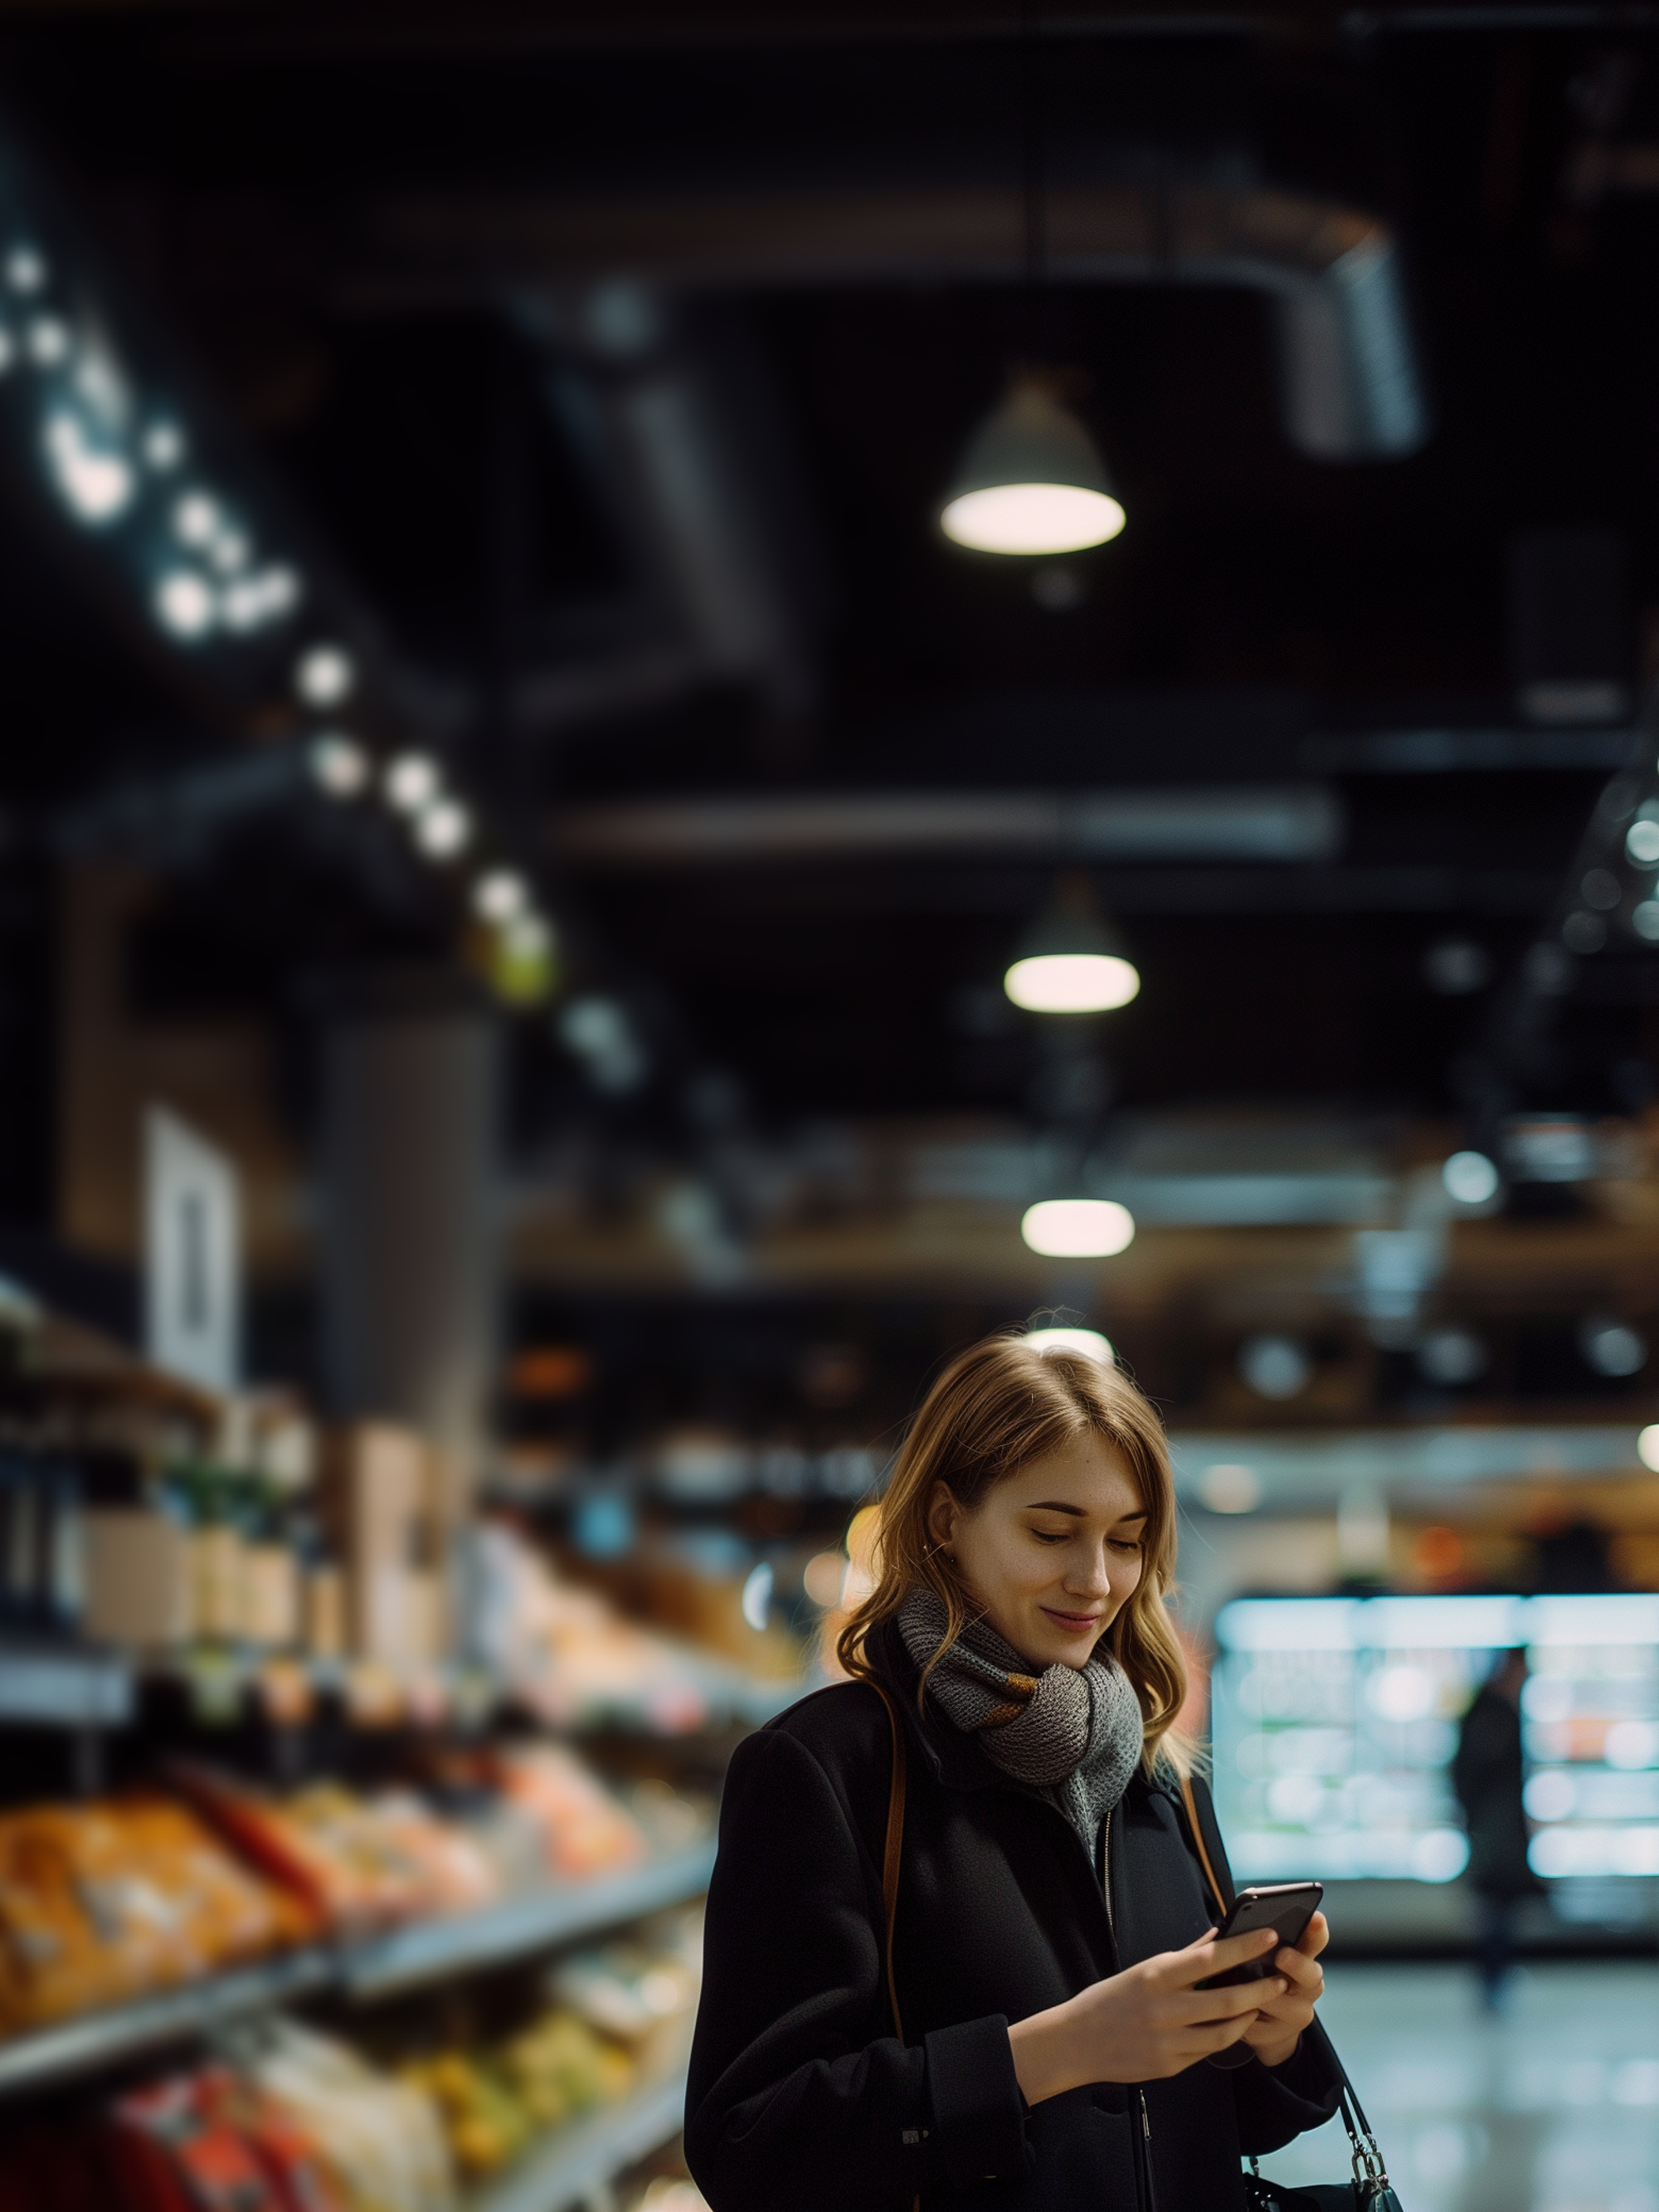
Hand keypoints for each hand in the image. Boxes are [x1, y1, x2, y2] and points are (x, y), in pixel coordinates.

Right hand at [1007, 1927, 1286, 2103]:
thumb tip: (1218, 1935)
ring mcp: (1168, 2041)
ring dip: (1249, 2016)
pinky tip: (1235, 2026)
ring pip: (1224, 2031)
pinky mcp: (1170, 2065)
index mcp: (1157, 1976)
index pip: (1210, 1958)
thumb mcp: (1144, 1970)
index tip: (1269, 1935)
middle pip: (1227, 2000)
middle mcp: (1164, 2008)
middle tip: (1280, 1979)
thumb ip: (1185, 1956)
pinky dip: (1227, 2037)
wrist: (1077, 2042)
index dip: (1244, 1947)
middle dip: (1260, 1989)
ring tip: (1262, 2003)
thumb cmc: (1110, 1999)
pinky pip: (1209, 2051)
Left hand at [1240, 1912, 1327, 2067]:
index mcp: (1303, 1957)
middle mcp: (1308, 1985)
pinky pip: (1261, 2025)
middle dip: (1297, 1964)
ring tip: (1245, 1989)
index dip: (1317, 1929)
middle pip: (1312, 1974)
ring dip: (1264, 1995)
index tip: (1314, 1917)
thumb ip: (1257, 1942)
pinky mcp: (1281, 2036)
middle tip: (1282, 1956)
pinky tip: (1232, 2012)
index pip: (1316, 1940)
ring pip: (1286, 2004)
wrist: (1262, 2025)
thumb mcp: (1259, 1957)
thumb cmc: (1256, 1977)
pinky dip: (1245, 2017)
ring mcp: (1299, 2012)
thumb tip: (1235, 1924)